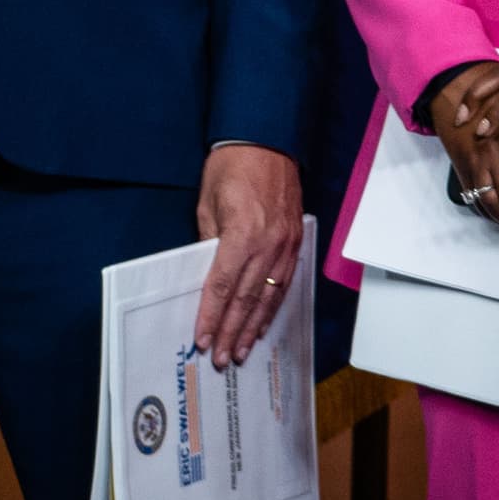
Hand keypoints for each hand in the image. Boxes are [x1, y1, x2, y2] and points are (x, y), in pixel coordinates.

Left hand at [190, 143, 302, 367]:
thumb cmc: (230, 166)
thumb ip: (208, 241)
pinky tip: (263, 324)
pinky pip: (285, 284)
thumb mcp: (208, 202)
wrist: (267, 140)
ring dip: (253, 327)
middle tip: (221, 359)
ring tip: (242, 351)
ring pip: (269, 297)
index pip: (222, 285)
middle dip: (232, 331)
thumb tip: (204, 274)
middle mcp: (268, 245)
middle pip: (246, 298)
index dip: (211, 316)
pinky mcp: (296, 243)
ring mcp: (286, 246)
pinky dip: (273, 308)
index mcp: (242, 233)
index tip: (202, 339)